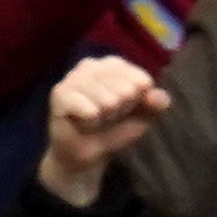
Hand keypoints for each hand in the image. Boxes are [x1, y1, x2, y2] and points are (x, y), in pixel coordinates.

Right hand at [35, 52, 169, 204]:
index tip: (123, 108)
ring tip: (94, 119)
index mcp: (113, 64)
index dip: (137, 101)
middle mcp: (90, 65)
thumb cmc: (115, 128)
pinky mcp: (59, 94)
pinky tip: (81, 123)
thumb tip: (156, 96)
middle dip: (119, 110)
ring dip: (104, 117)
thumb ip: (157, 103)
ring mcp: (72, 77)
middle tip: (106, 116)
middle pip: (126, 90)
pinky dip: (90, 123)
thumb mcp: (144, 115)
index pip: (142, 80)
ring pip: (108, 101)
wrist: (87, 153)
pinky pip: (90, 111)